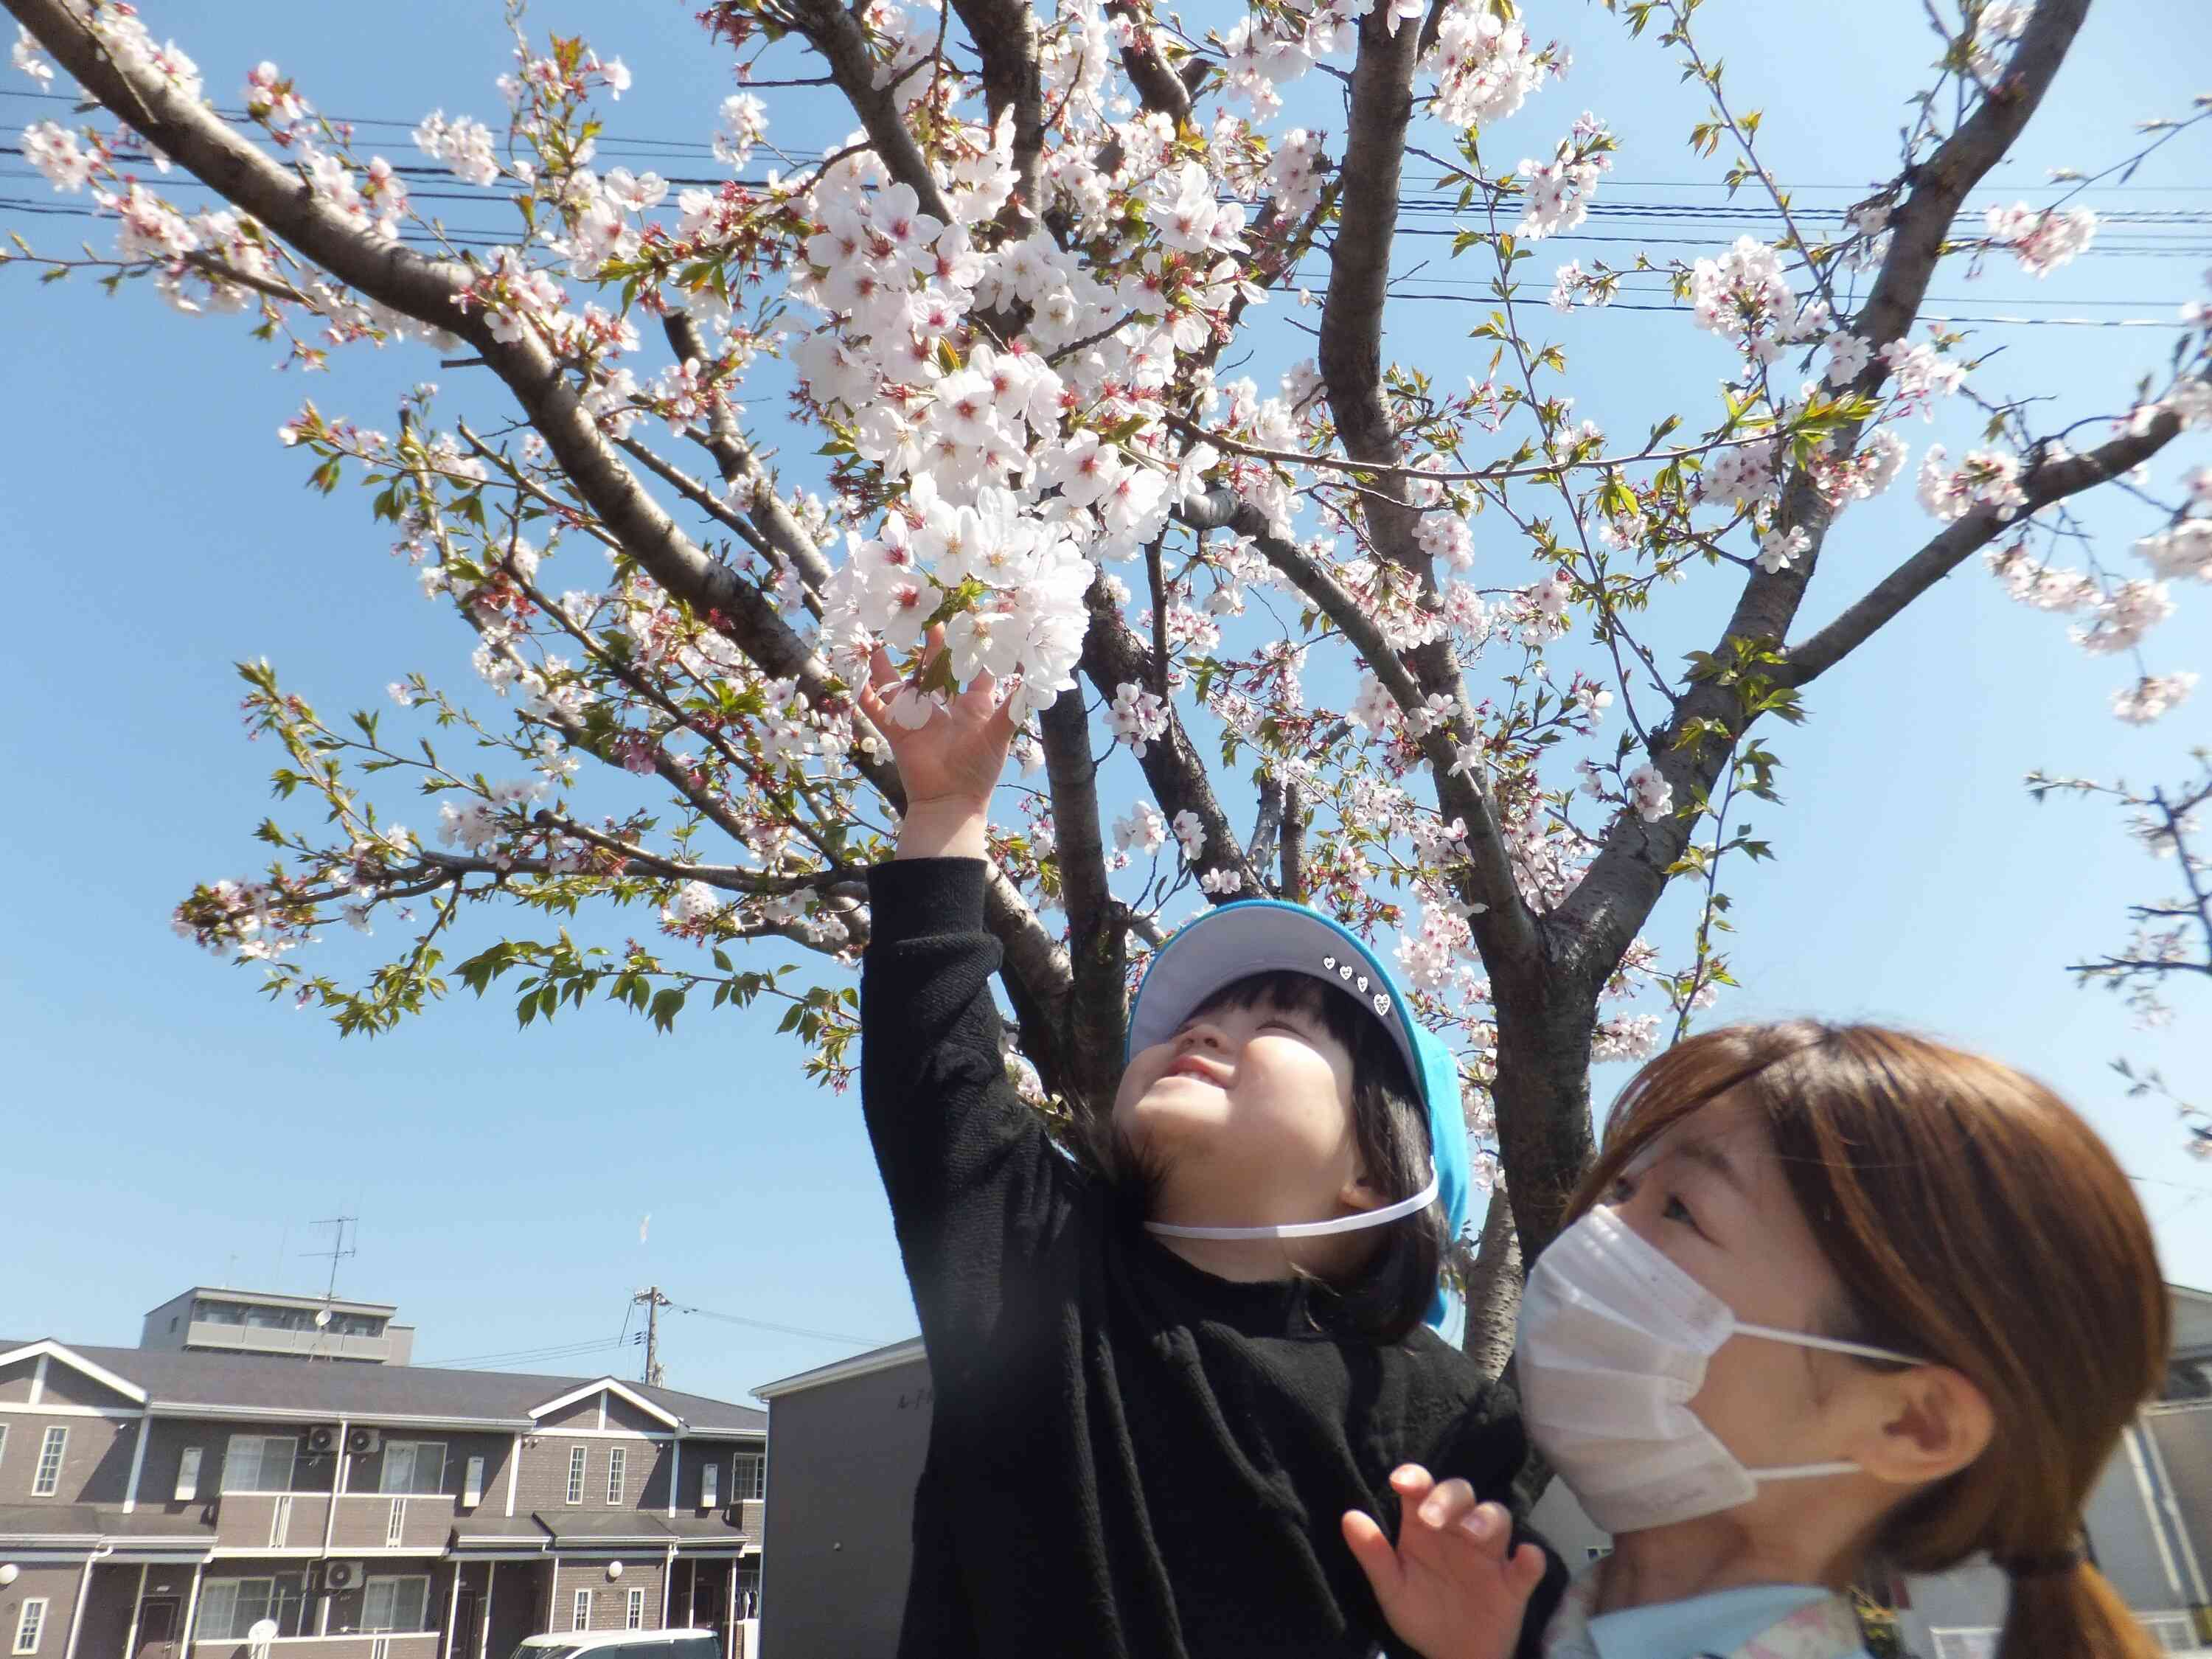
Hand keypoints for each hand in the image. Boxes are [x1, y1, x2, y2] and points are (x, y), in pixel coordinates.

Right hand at [854, 626, 1019, 860]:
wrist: (950, 801)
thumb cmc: (978, 770)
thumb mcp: (998, 735)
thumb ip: (1012, 709)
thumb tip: (1033, 683)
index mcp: (972, 706)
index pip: (974, 670)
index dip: (973, 649)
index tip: (971, 622)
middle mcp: (945, 708)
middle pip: (937, 670)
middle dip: (934, 647)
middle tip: (930, 620)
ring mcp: (919, 718)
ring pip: (902, 685)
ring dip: (891, 666)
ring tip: (882, 641)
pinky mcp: (898, 731)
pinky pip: (877, 710)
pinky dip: (866, 696)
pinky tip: (855, 677)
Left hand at [1343, 1464, 1546, 1658]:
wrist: (1449, 1655)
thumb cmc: (1419, 1610)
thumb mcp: (1390, 1587)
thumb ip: (1372, 1554)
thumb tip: (1348, 1516)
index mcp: (1424, 1525)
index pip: (1421, 1488)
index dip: (1414, 1477)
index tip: (1401, 1481)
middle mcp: (1457, 1530)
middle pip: (1461, 1493)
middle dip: (1448, 1498)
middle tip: (1432, 1520)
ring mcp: (1488, 1555)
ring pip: (1497, 1517)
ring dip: (1486, 1519)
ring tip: (1471, 1534)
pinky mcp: (1513, 1583)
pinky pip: (1528, 1565)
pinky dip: (1531, 1558)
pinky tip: (1526, 1557)